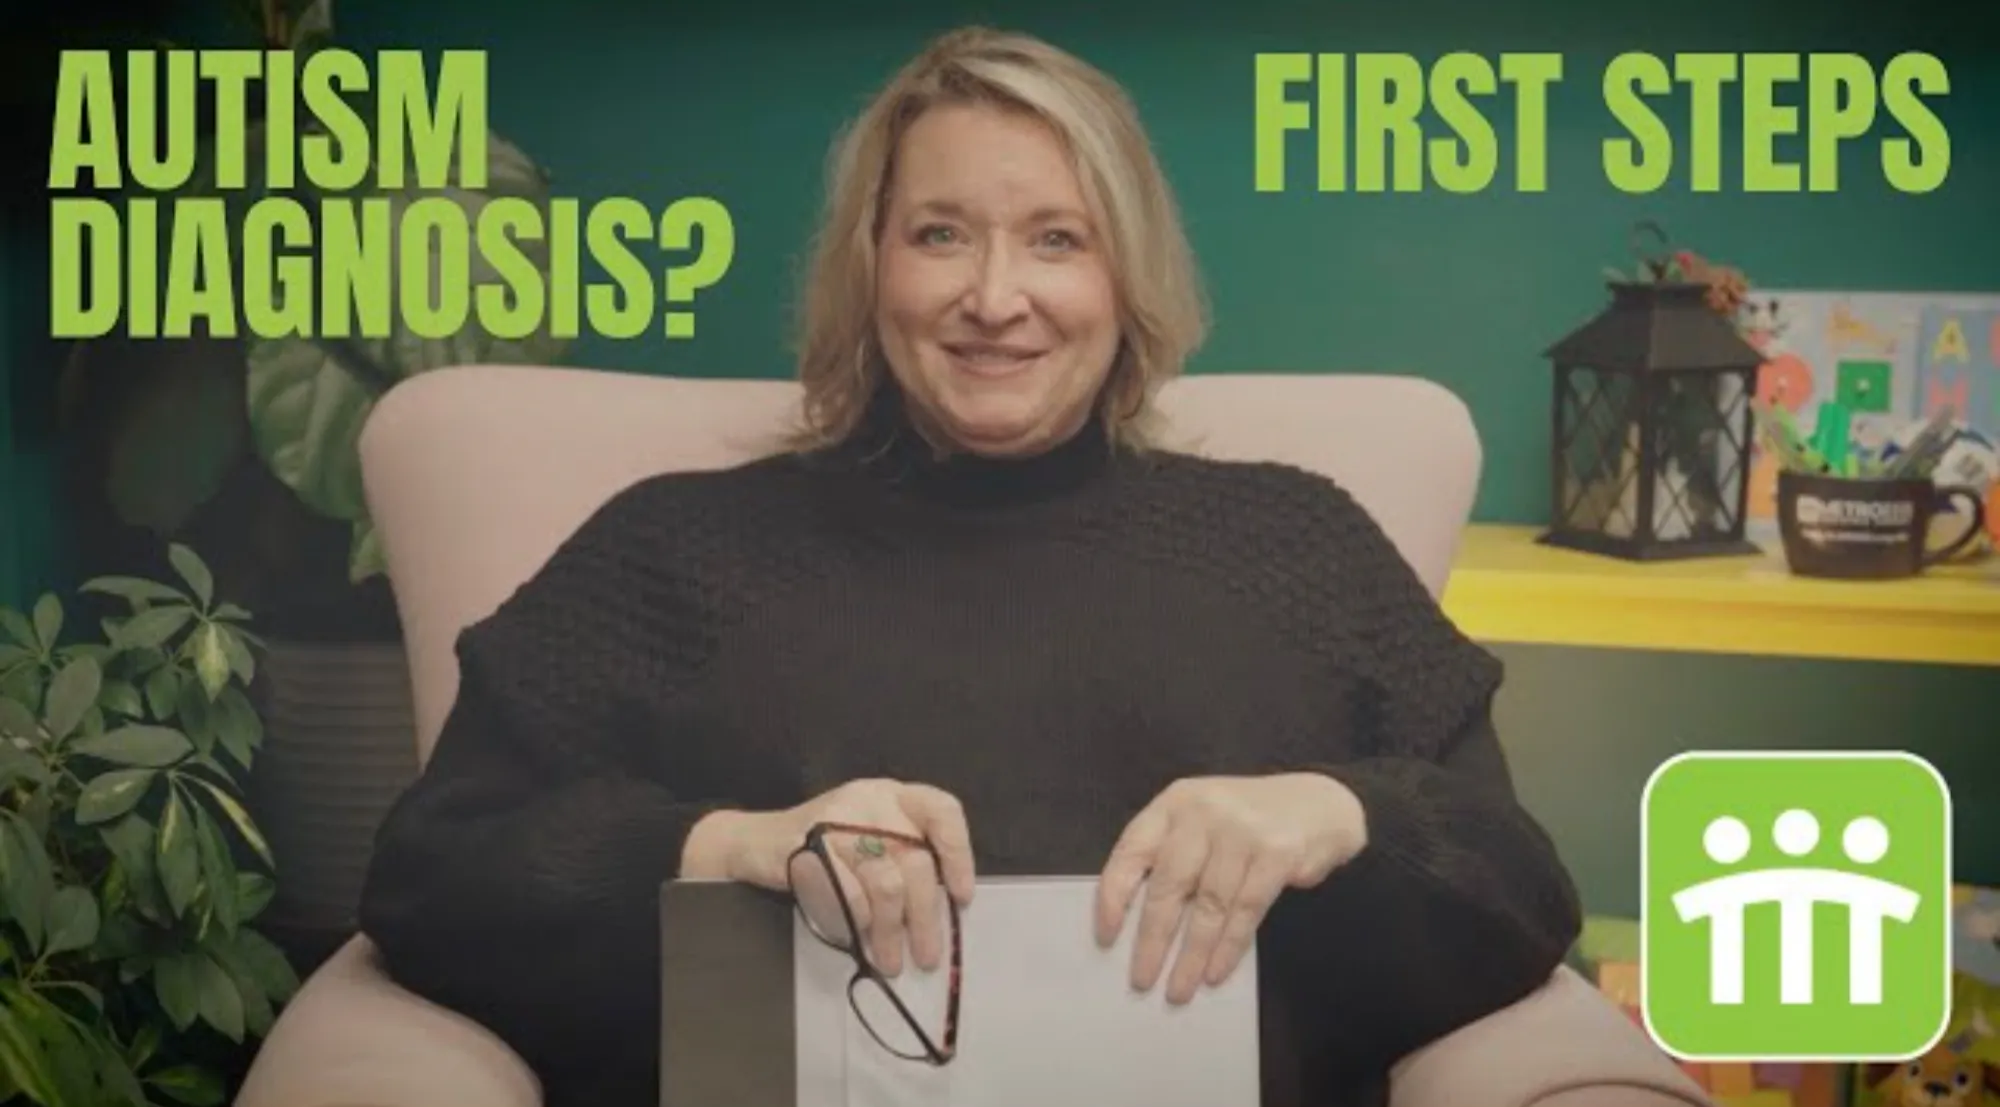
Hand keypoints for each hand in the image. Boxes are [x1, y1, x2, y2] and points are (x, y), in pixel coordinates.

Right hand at [695, 779, 975, 976]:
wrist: (756, 842)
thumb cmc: (825, 847)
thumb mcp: (870, 837)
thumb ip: (904, 857)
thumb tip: (942, 910)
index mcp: (893, 794)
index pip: (942, 811)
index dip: (959, 854)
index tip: (962, 896)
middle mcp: (871, 800)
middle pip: (917, 861)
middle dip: (926, 917)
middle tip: (927, 955)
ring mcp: (840, 822)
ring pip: (887, 884)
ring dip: (894, 931)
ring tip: (893, 960)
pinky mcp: (812, 848)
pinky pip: (851, 896)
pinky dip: (863, 926)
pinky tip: (864, 943)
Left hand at [1094, 773, 1364, 1003]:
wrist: (1319, 805)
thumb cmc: (1248, 823)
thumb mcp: (1202, 824)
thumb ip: (1173, 858)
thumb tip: (1140, 927)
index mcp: (1174, 803)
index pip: (1131, 852)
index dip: (1114, 897)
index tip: (1107, 937)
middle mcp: (1203, 811)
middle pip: (1169, 885)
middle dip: (1153, 939)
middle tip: (1143, 979)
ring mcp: (1242, 830)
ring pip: (1208, 905)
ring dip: (1192, 955)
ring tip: (1179, 989)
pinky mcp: (1276, 853)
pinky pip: (1245, 911)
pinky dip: (1228, 948)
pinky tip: (1215, 973)